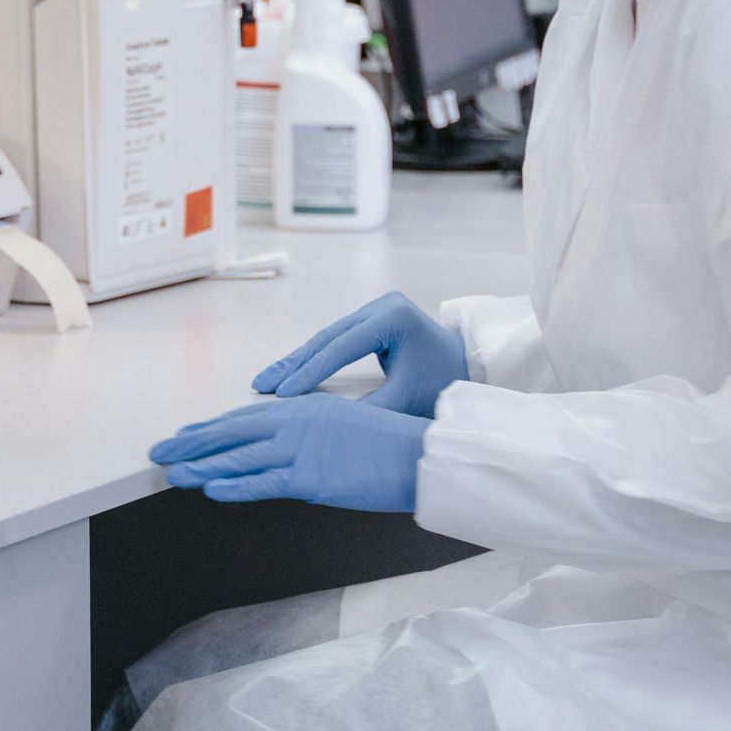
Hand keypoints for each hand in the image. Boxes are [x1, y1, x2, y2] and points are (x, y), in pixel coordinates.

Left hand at [149, 393, 426, 511]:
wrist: (420, 456)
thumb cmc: (391, 446)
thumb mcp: (345, 427)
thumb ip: (312, 433)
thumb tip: (285, 449)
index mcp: (306, 407)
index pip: (248, 418)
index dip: (212, 428)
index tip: (185, 435)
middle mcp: (298, 422)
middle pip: (233, 433)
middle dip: (193, 443)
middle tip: (159, 451)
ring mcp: (303, 449)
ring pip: (240, 458)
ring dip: (201, 466)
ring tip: (172, 473)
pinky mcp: (311, 478)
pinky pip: (264, 484)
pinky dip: (234, 486)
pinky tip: (209, 489)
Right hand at [252, 292, 467, 417]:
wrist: (467, 367)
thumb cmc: (443, 382)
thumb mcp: (405, 399)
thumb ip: (367, 409)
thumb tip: (324, 424)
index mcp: (393, 318)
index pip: (343, 346)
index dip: (311, 371)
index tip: (284, 393)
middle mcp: (382, 306)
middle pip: (328, 337)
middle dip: (294, 364)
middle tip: (262, 384)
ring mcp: (375, 310)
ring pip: (327, 338)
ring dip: (298, 361)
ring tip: (268, 381)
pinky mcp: (371, 319)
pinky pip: (335, 340)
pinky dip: (313, 359)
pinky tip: (290, 374)